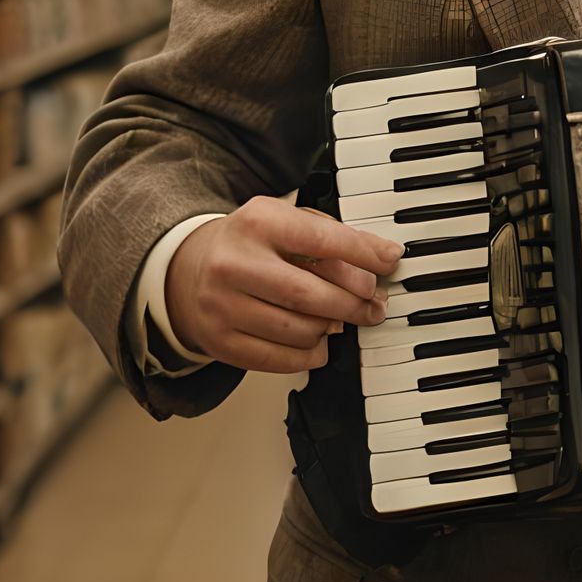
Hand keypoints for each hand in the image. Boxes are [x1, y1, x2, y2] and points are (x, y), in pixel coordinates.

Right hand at [165, 196, 403, 372]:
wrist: (191, 268)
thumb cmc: (255, 243)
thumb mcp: (291, 222)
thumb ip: (337, 236)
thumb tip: (385, 257)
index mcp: (258, 222)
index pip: (320, 240)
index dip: (362, 254)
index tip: (390, 262)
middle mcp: (234, 263)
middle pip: (309, 294)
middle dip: (353, 303)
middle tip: (374, 306)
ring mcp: (223, 305)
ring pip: (298, 330)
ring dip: (333, 328)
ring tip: (343, 320)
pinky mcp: (220, 341)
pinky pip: (279, 359)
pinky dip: (310, 354)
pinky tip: (320, 341)